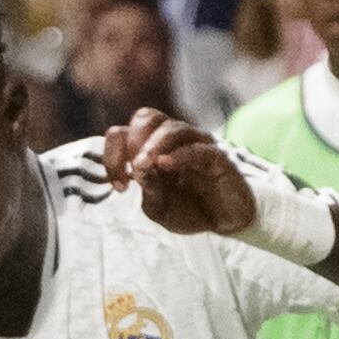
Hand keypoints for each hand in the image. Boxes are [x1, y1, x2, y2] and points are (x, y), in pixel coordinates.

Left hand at [101, 109, 255, 236]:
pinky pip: (196, 147)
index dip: (113, 155)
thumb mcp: (159, 206)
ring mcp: (196, 144)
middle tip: (135, 170)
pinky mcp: (217, 156)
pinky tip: (166, 165)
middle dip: (133, 142)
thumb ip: (148, 188)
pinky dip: (178, 154)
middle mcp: (173, 140)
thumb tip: (139, 168)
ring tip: (145, 166)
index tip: (120, 186)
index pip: (123, 132)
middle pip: (146, 116)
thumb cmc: (189, 210)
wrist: (225, 221)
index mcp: (152, 148)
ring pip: (170, 127)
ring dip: (152, 146)